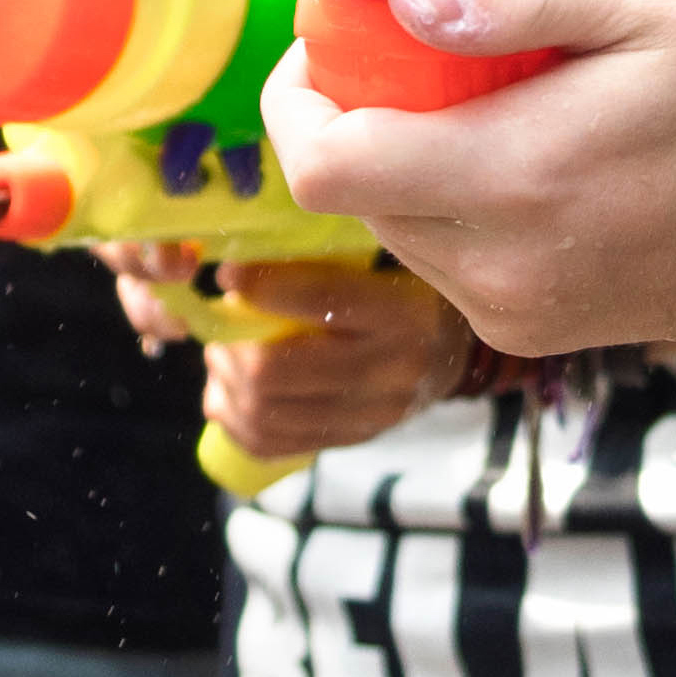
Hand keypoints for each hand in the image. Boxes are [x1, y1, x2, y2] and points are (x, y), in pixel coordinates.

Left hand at [109, 254, 471, 459]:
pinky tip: (229, 398)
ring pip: (267, 413)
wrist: (456, 353)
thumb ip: (332, 250)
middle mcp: (389, 368)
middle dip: (231, 348)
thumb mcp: (388, 258)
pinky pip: (276, 445)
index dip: (260, 286)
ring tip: (222, 359)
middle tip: (218, 326)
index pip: (319, 300)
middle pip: (277, 370)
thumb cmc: (406, 289)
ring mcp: (372, 414)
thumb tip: (249, 231)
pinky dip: (236, 423)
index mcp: (400, 311)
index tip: (227, 270)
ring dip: (226, 386)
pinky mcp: (354, 440)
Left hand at [261, 0, 675, 360]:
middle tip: (415, 50)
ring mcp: (509, 310)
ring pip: (393, 230)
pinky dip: (450, 209)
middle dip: (359, 116)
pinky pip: (444, 264)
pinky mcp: (527, 330)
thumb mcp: (643, 0)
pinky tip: (517, 161)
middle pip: (352, 193)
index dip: (299, 98)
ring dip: (404, 164)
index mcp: (512, 177)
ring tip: (478, 102)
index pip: (326, 163)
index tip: (332, 39)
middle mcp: (495, 264)